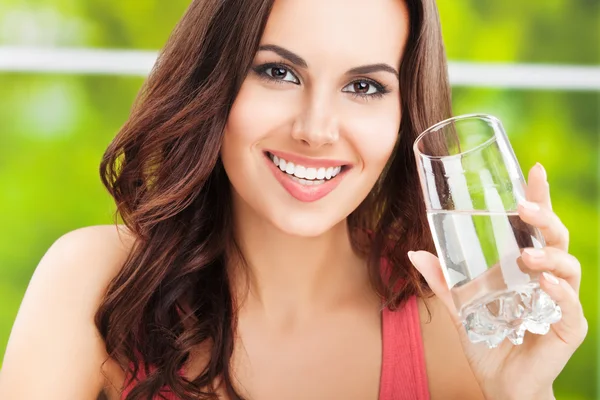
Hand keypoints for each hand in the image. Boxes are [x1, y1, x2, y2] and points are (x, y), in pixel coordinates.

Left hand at [408, 163, 587, 399]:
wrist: (500, 383)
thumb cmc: (487, 339)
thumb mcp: (460, 306)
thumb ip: (443, 280)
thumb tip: (414, 253)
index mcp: (523, 267)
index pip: (534, 227)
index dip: (538, 198)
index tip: (534, 170)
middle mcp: (546, 278)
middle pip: (556, 239)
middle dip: (545, 219)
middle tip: (524, 209)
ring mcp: (560, 301)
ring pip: (569, 267)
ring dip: (549, 257)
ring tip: (527, 256)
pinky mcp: (567, 327)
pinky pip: (571, 305)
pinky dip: (560, 292)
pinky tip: (544, 284)